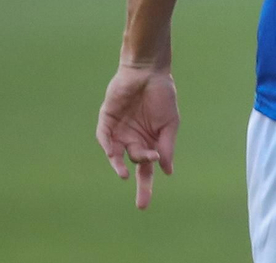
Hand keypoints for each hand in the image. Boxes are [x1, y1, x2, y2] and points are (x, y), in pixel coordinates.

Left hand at [95, 64, 178, 208]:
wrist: (148, 73)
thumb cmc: (162, 96)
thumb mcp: (169, 124)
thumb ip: (166, 146)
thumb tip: (166, 171)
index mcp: (150, 141)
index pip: (148, 168)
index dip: (146, 186)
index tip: (144, 204)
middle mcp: (133, 139)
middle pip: (134, 165)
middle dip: (139, 184)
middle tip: (142, 204)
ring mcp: (119, 131)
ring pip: (116, 155)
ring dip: (119, 165)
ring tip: (123, 174)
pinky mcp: (107, 120)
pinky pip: (104, 138)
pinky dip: (108, 147)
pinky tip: (113, 155)